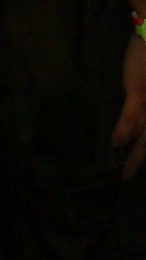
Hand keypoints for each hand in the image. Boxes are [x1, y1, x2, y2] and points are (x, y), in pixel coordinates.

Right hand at [112, 35, 145, 177]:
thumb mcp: (142, 83)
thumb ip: (137, 103)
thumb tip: (127, 125)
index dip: (142, 150)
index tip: (132, 165)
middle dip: (139, 159)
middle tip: (126, 176)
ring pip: (143, 132)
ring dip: (134, 152)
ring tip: (124, 169)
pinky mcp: (138, 90)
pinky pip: (131, 113)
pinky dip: (123, 128)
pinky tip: (115, 141)